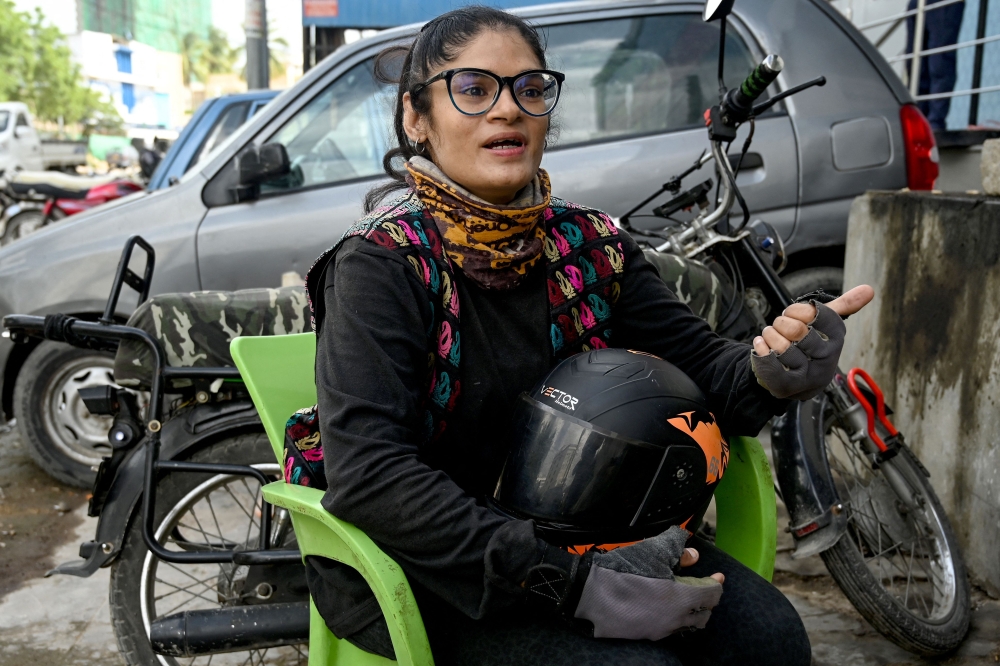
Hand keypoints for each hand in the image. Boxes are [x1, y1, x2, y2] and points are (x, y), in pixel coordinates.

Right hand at [573, 527, 724, 639]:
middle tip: (703, 586)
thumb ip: (677, 548)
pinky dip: (675, 619)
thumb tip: (693, 555)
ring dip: (692, 611)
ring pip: (688, 625)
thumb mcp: (652, 550)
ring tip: (686, 598)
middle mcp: (675, 618)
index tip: (717, 575)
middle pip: (704, 614)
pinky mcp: (646, 634)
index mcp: (682, 598)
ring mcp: (660, 629)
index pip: (712, 594)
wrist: (589, 592)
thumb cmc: (622, 569)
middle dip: (707, 599)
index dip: (716, 582)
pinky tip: (666, 607)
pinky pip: (670, 630)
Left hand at [750, 285, 873, 400]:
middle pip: (797, 331)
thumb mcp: (825, 326)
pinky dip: (760, 346)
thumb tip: (870, 289)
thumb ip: (844, 306)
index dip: (800, 310)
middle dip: (781, 322)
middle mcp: (825, 361)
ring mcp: (806, 376)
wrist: (792, 382)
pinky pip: (768, 360)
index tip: (793, 313)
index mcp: (836, 342)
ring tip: (771, 337)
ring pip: (781, 345)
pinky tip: (762, 345)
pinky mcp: (785, 386)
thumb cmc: (808, 348)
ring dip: (769, 334)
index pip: (821, 315)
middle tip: (780, 327)